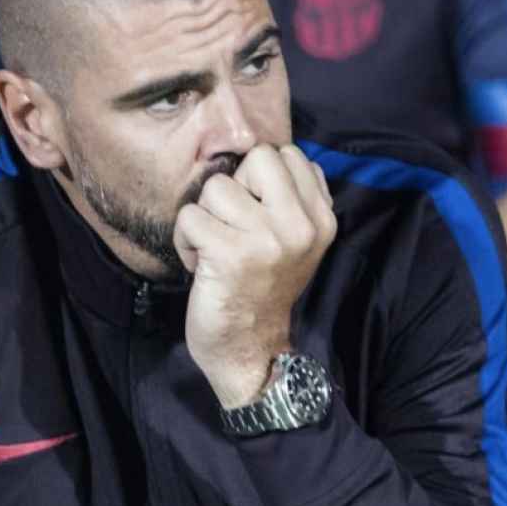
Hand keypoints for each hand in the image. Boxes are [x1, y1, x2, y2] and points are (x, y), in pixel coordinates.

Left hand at [173, 144, 334, 408]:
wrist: (250, 350)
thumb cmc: (263, 289)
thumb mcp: (296, 241)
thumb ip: (293, 198)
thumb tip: (266, 155)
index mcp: (321, 219)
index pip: (287, 155)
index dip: (260, 180)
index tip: (257, 217)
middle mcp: (301, 226)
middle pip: (256, 159)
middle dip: (235, 189)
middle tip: (234, 228)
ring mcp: (267, 239)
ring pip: (215, 187)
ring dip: (205, 218)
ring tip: (216, 249)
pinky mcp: (230, 254)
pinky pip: (189, 217)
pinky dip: (185, 241)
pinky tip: (201, 265)